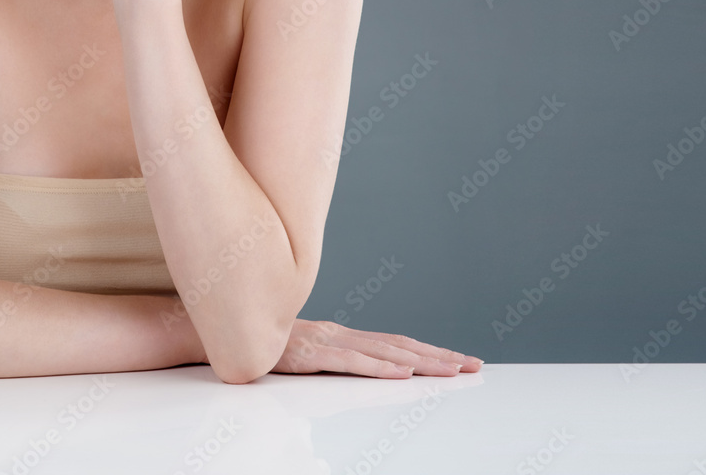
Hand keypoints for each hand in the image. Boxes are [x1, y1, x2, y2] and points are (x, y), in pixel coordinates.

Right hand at [270, 319, 483, 378]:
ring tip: (451, 370)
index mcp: (344, 336)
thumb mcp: (306, 359)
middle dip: (439, 356)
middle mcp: (343, 334)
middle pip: (400, 346)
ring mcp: (329, 341)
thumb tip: (357, 376)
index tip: (460, 360)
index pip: (397, 344)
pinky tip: (403, 373)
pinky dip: (380, 367)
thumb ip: (331, 364)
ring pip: (384, 352)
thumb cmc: (266, 346)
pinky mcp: (312, 353)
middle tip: (473, 365)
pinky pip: (351, 362)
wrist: (231, 328)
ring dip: (421, 362)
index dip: (430, 352)